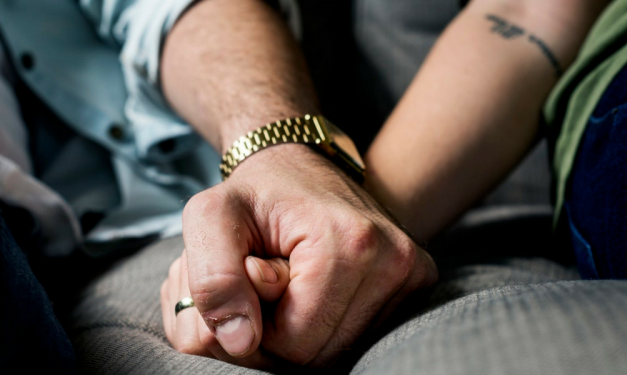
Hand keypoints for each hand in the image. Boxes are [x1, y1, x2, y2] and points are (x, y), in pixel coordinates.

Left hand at [162, 145, 437, 366]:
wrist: (299, 165)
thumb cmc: (253, 193)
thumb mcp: (209, 218)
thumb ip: (213, 281)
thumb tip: (239, 341)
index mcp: (350, 242)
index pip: (295, 343)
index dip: (257, 326)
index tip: (251, 277)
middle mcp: (395, 260)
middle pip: (323, 355)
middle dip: (279, 332)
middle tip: (266, 279)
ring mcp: (412, 273)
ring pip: (341, 351)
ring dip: (301, 329)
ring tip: (289, 279)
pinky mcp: (417, 281)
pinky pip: (361, 336)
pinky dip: (328, 322)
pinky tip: (314, 286)